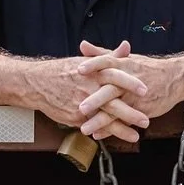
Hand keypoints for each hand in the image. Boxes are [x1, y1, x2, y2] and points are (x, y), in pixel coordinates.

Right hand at [28, 42, 151, 142]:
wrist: (37, 83)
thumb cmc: (64, 70)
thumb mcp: (87, 61)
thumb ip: (109, 56)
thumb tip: (126, 47)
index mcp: (92, 72)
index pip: (114, 76)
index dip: (130, 83)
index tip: (145, 90)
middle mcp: (87, 89)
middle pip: (112, 102)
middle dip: (130, 113)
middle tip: (146, 120)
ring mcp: (80, 105)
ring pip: (103, 119)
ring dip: (121, 129)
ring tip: (136, 136)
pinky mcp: (74, 117)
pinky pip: (92, 126)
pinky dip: (105, 132)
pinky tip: (117, 137)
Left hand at [77, 40, 183, 135]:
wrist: (175, 79)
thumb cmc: (147, 68)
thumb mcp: (126, 59)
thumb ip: (102, 54)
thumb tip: (82, 45)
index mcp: (123, 65)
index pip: (107, 62)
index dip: (94, 65)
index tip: (79, 70)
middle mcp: (128, 81)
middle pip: (111, 90)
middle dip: (96, 100)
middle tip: (81, 108)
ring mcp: (135, 97)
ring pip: (116, 110)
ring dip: (100, 121)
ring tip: (84, 129)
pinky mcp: (141, 110)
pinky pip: (124, 121)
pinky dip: (111, 129)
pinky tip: (98, 135)